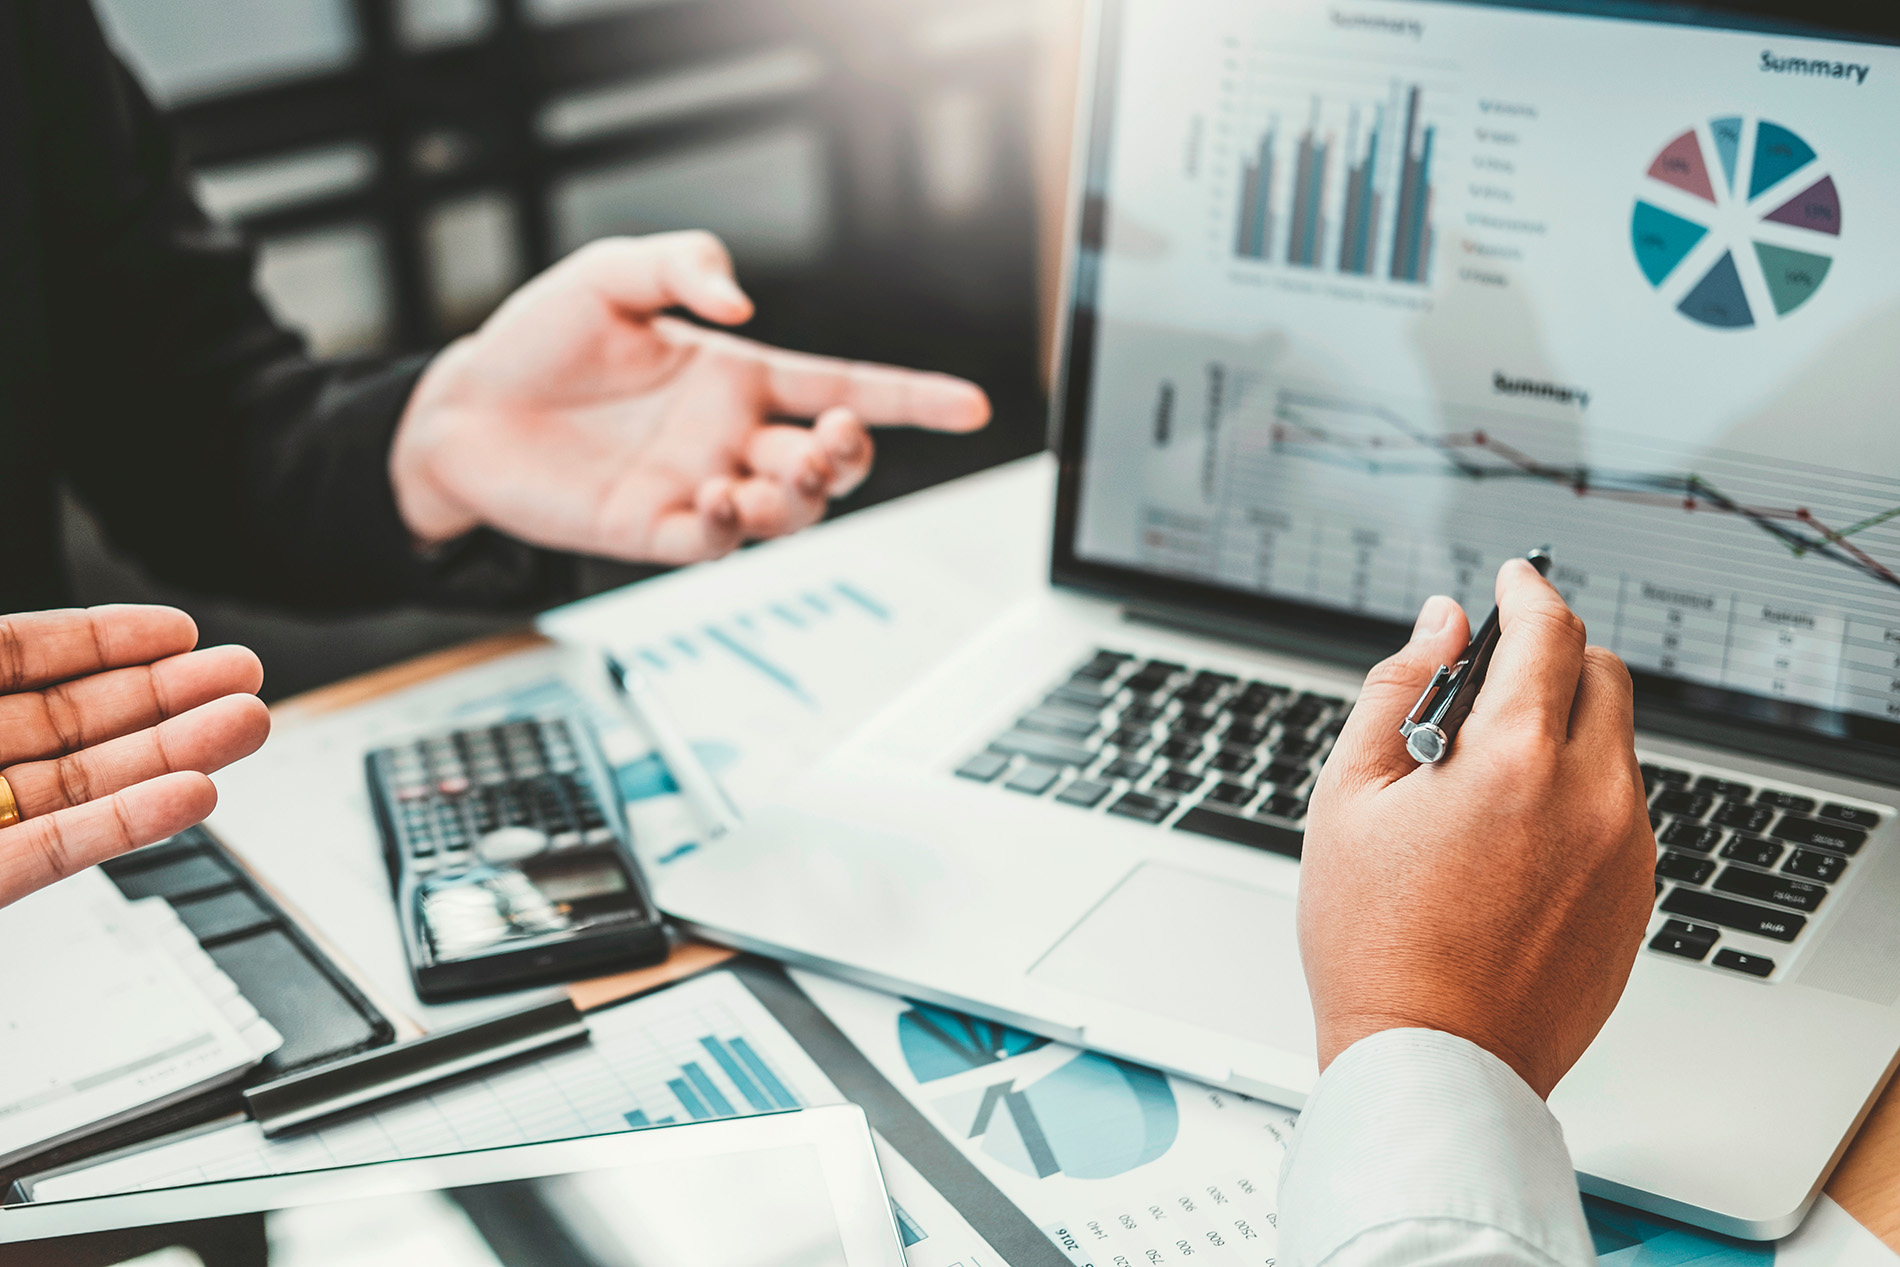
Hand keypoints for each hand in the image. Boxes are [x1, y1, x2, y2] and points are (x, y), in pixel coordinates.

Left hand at [0, 607, 270, 907]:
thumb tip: (9, 636)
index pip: (18, 659)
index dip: (100, 642)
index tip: (177, 631)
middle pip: (70, 721)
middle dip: (167, 694)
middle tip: (243, 676)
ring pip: (81, 784)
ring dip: (172, 754)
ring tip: (247, 725)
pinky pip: (56, 851)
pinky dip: (127, 825)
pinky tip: (193, 795)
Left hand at [389, 231, 992, 563]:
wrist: (461, 407)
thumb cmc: (539, 340)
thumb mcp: (611, 272)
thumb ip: (683, 265)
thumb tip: (745, 303)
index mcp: (739, 376)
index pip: (847, 387)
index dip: (913, 398)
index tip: (974, 405)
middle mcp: (729, 437)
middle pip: (830, 463)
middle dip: (850, 457)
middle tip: (831, 443)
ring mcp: (695, 487)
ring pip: (786, 513)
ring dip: (795, 502)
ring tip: (761, 479)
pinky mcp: (650, 530)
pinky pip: (711, 546)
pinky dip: (724, 530)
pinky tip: (709, 499)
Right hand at [1299, 560, 1654, 1096]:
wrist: (1436, 1059)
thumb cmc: (1375, 941)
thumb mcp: (1348, 799)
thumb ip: (1395, 692)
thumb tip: (1438, 623)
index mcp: (1515, 759)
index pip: (1550, 629)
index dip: (1529, 589)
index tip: (1514, 577)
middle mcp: (1592, 796)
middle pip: (1603, 674)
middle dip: (1554, 656)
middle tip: (1493, 682)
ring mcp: (1628, 850)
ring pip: (1614, 745)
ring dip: (1563, 730)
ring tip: (1484, 784)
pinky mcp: (1639, 896)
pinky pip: (1622, 810)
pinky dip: (1579, 794)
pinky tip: (1512, 839)